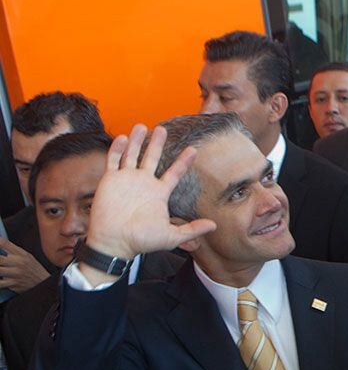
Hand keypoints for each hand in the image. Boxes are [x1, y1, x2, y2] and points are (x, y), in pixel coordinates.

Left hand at [0, 237, 49, 292]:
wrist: (43, 282)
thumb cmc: (33, 268)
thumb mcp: (26, 255)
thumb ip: (11, 249)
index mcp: (21, 254)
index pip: (4, 243)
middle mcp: (18, 263)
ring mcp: (15, 274)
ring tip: (0, 267)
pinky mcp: (13, 284)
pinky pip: (0, 283)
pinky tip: (0, 277)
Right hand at [81, 125, 215, 282]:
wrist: (115, 242)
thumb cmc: (142, 241)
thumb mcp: (171, 236)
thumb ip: (192, 229)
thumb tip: (214, 226)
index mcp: (159, 193)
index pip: (174, 173)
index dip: (183, 162)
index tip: (193, 150)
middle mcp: (143, 183)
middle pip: (152, 158)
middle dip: (157, 143)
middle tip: (162, 129)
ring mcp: (126, 180)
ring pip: (132, 155)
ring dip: (136, 141)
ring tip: (142, 126)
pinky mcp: (110, 180)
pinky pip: (113, 161)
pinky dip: (117, 149)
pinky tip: (122, 137)